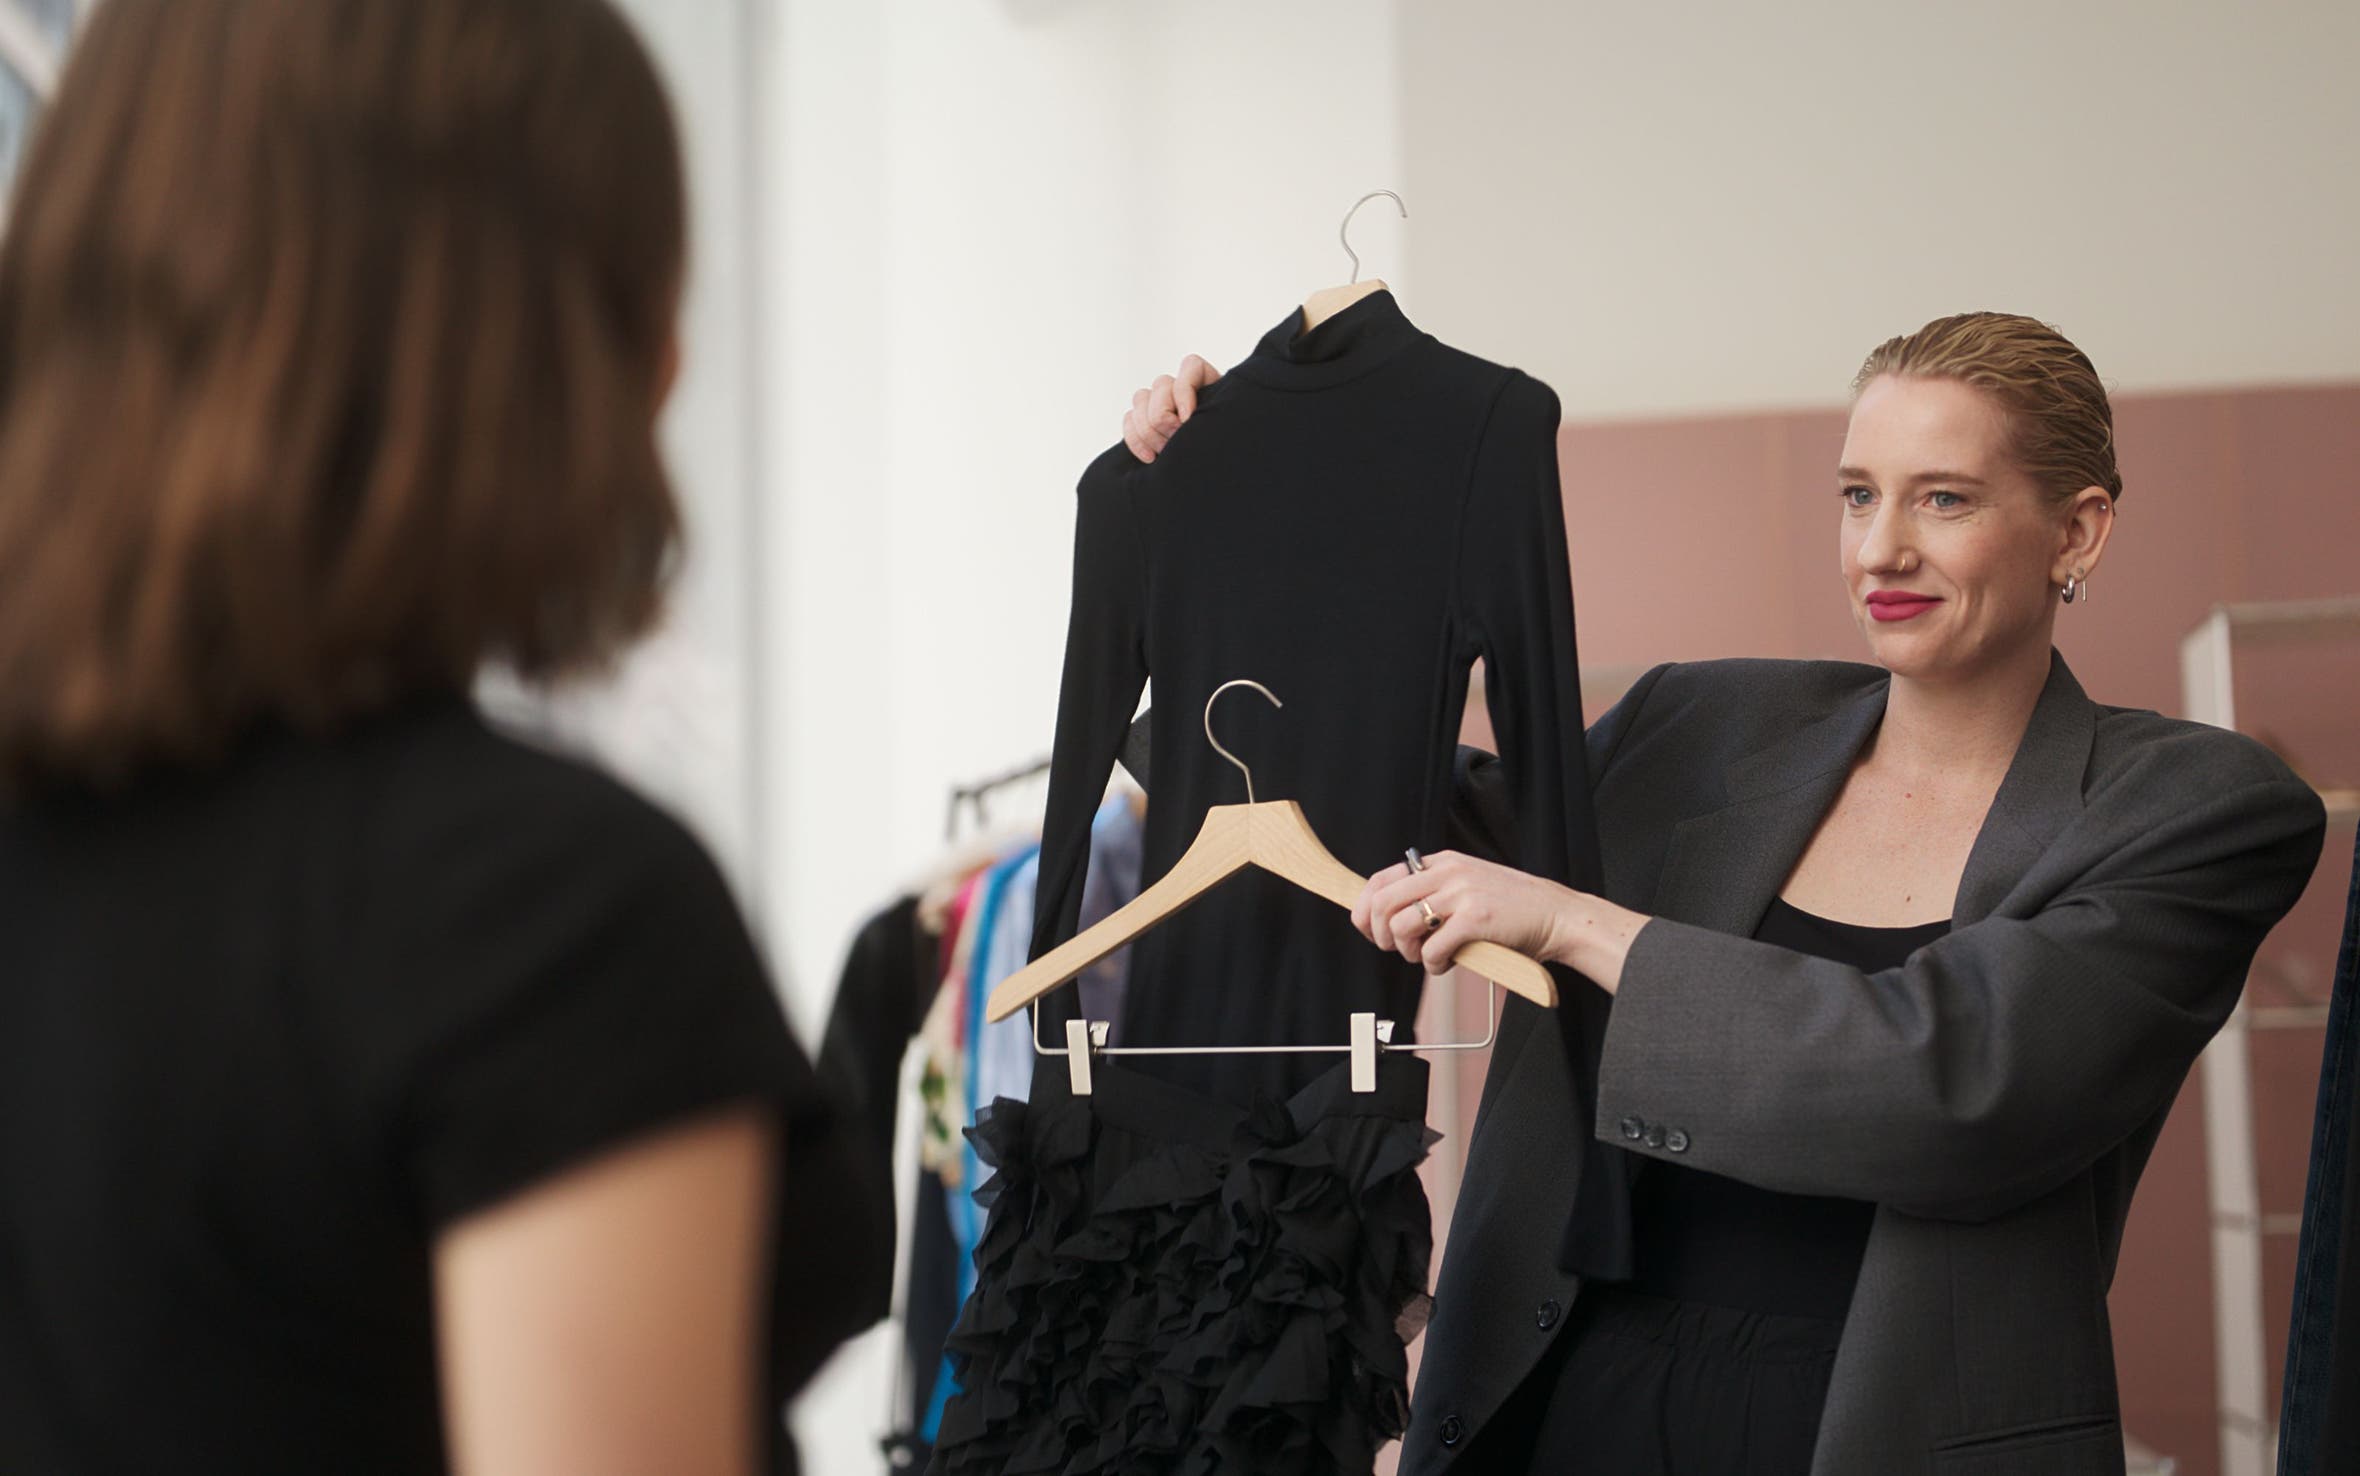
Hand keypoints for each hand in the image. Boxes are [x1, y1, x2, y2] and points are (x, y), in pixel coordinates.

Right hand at [1121, 354, 1220, 462]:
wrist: (1218, 467)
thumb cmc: (1226, 444)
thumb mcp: (1225, 425)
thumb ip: (1213, 415)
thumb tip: (1185, 420)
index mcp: (1206, 381)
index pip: (1191, 366)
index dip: (1184, 392)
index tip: (1187, 420)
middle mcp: (1180, 388)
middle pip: (1161, 385)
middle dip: (1164, 418)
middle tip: (1175, 441)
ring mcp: (1160, 403)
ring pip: (1140, 399)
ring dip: (1149, 430)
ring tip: (1165, 452)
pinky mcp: (1144, 421)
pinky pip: (1129, 419)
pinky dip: (1135, 439)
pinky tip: (1150, 458)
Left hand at [1351, 850, 1648, 991]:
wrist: (1555, 915)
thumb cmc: (1510, 908)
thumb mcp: (1467, 885)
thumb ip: (1433, 891)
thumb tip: (1387, 916)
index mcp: (1441, 862)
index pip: (1381, 879)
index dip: (1365, 908)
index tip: (1367, 930)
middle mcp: (1447, 872)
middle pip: (1382, 903)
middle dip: (1379, 934)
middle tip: (1396, 950)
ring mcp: (1461, 894)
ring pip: (1401, 926)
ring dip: (1407, 952)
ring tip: (1427, 957)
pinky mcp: (1475, 919)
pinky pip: (1432, 949)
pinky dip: (1433, 965)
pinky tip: (1447, 965)